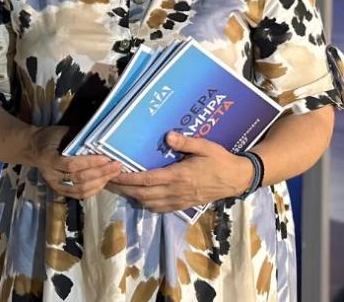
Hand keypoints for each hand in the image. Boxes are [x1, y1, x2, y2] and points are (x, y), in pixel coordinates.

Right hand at [30, 125, 122, 199]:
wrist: (35, 147)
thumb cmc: (52, 136)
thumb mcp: (64, 132)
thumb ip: (80, 138)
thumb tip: (103, 138)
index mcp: (48, 158)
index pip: (71, 164)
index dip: (90, 162)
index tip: (106, 157)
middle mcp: (50, 174)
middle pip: (78, 178)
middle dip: (100, 173)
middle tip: (117, 166)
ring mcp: (54, 184)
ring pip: (80, 189)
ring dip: (100, 182)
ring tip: (114, 174)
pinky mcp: (59, 190)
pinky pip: (78, 194)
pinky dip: (93, 190)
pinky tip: (104, 182)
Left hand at [108, 132, 252, 211]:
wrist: (236, 179)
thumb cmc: (220, 160)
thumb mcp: (205, 146)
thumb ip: (185, 142)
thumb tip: (168, 136)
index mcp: (178, 176)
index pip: (146, 179)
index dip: (127, 178)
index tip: (113, 174)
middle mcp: (175, 191)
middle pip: (142, 194)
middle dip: (123, 189)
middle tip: (107, 182)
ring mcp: (179, 200)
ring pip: (148, 203)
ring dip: (132, 197)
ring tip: (119, 188)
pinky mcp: (183, 205)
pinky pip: (159, 208)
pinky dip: (146, 204)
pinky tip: (140, 197)